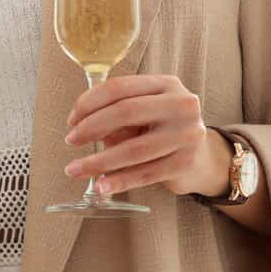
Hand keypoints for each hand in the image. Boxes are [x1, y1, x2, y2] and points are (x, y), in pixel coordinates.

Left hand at [64, 74, 229, 197]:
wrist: (200, 158)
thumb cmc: (159, 131)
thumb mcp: (140, 114)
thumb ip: (114, 115)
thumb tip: (80, 127)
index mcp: (166, 85)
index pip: (120, 87)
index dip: (89, 102)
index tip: (71, 119)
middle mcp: (182, 105)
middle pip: (126, 112)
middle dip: (91, 127)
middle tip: (70, 141)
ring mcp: (188, 134)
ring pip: (134, 149)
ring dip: (99, 161)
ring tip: (74, 169)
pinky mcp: (186, 162)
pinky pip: (145, 174)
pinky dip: (119, 181)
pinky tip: (100, 186)